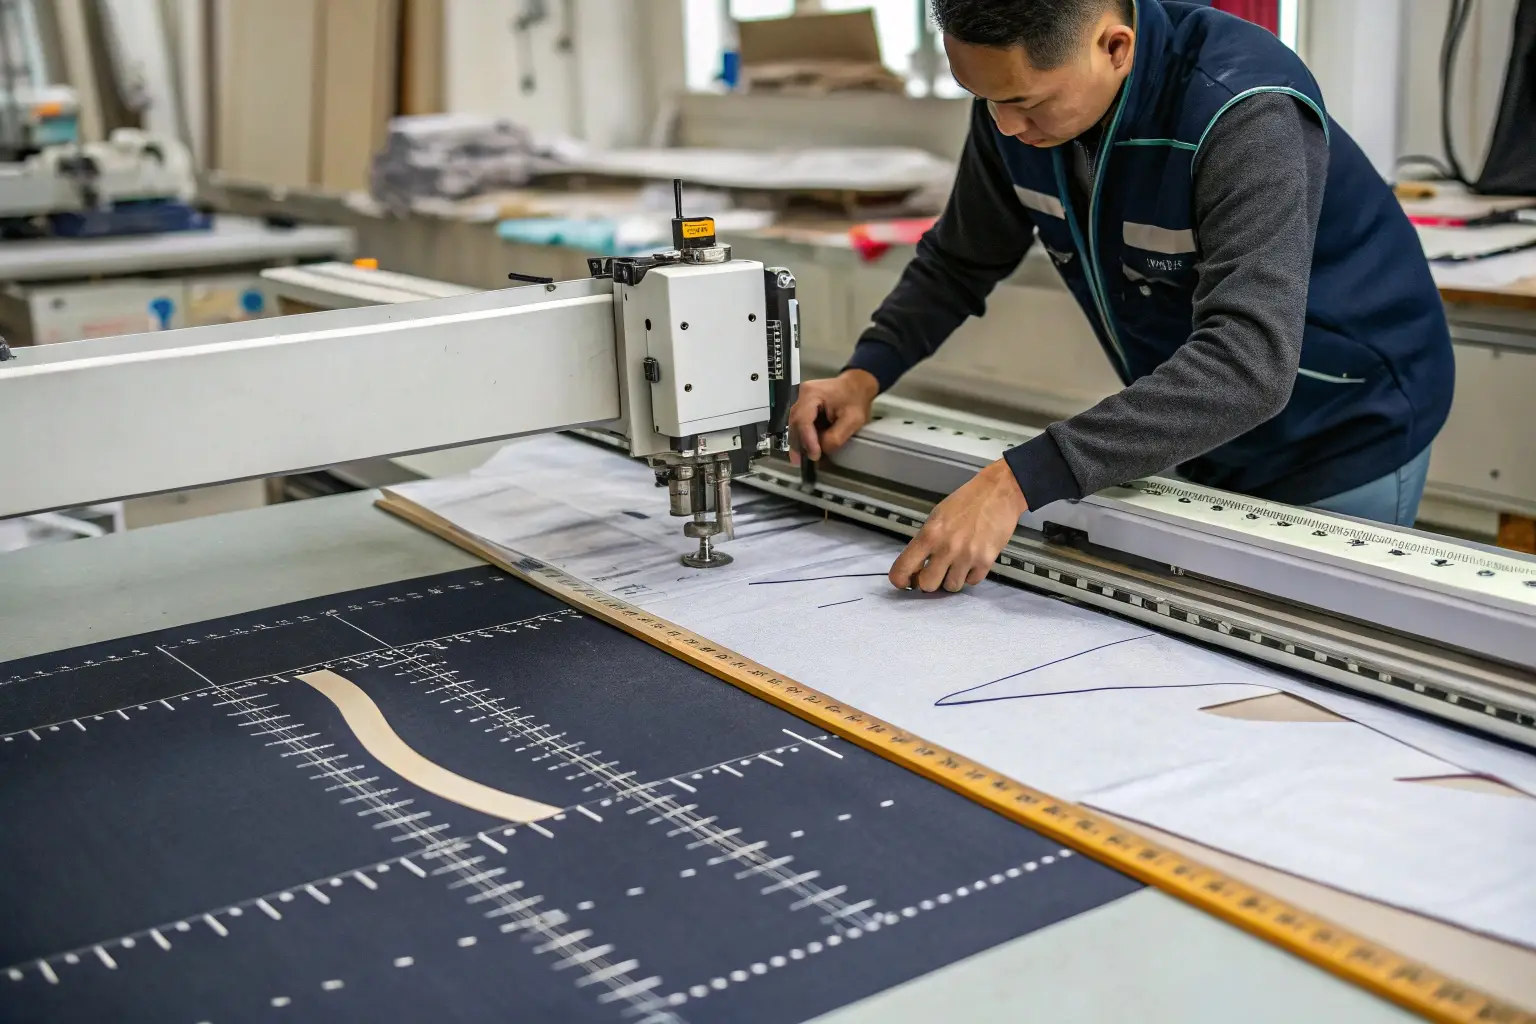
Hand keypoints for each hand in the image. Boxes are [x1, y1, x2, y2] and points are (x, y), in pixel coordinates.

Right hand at [787, 370, 879, 464]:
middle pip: (795, 423)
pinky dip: (803, 437)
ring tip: (802, 459)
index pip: (803, 420)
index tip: (814, 455)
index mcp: (812, 393)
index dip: (807, 440)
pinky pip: (799, 424)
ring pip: (794, 425)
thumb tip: (821, 449)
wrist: (857, 385)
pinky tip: (806, 448)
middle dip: (800, 444)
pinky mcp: (803, 406)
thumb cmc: (857, 399)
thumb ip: (836, 436)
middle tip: (803, 462)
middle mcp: (801, 395)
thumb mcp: (853, 420)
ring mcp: (801, 400)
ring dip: (799, 442)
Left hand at [888, 460, 1028, 592]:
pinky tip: (970, 562)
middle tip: (932, 574)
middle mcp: (947, 548)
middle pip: (927, 585)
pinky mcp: (986, 561)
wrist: (998, 493)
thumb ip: (925, 541)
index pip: (904, 567)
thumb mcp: (937, 516)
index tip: (903, 581)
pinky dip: (970, 575)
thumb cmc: (967, 501)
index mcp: (930, 534)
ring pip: (951, 587)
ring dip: (950, 579)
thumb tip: (915, 565)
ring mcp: (967, 556)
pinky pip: (972, 581)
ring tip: (954, 566)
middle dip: (927, 581)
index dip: (900, 579)